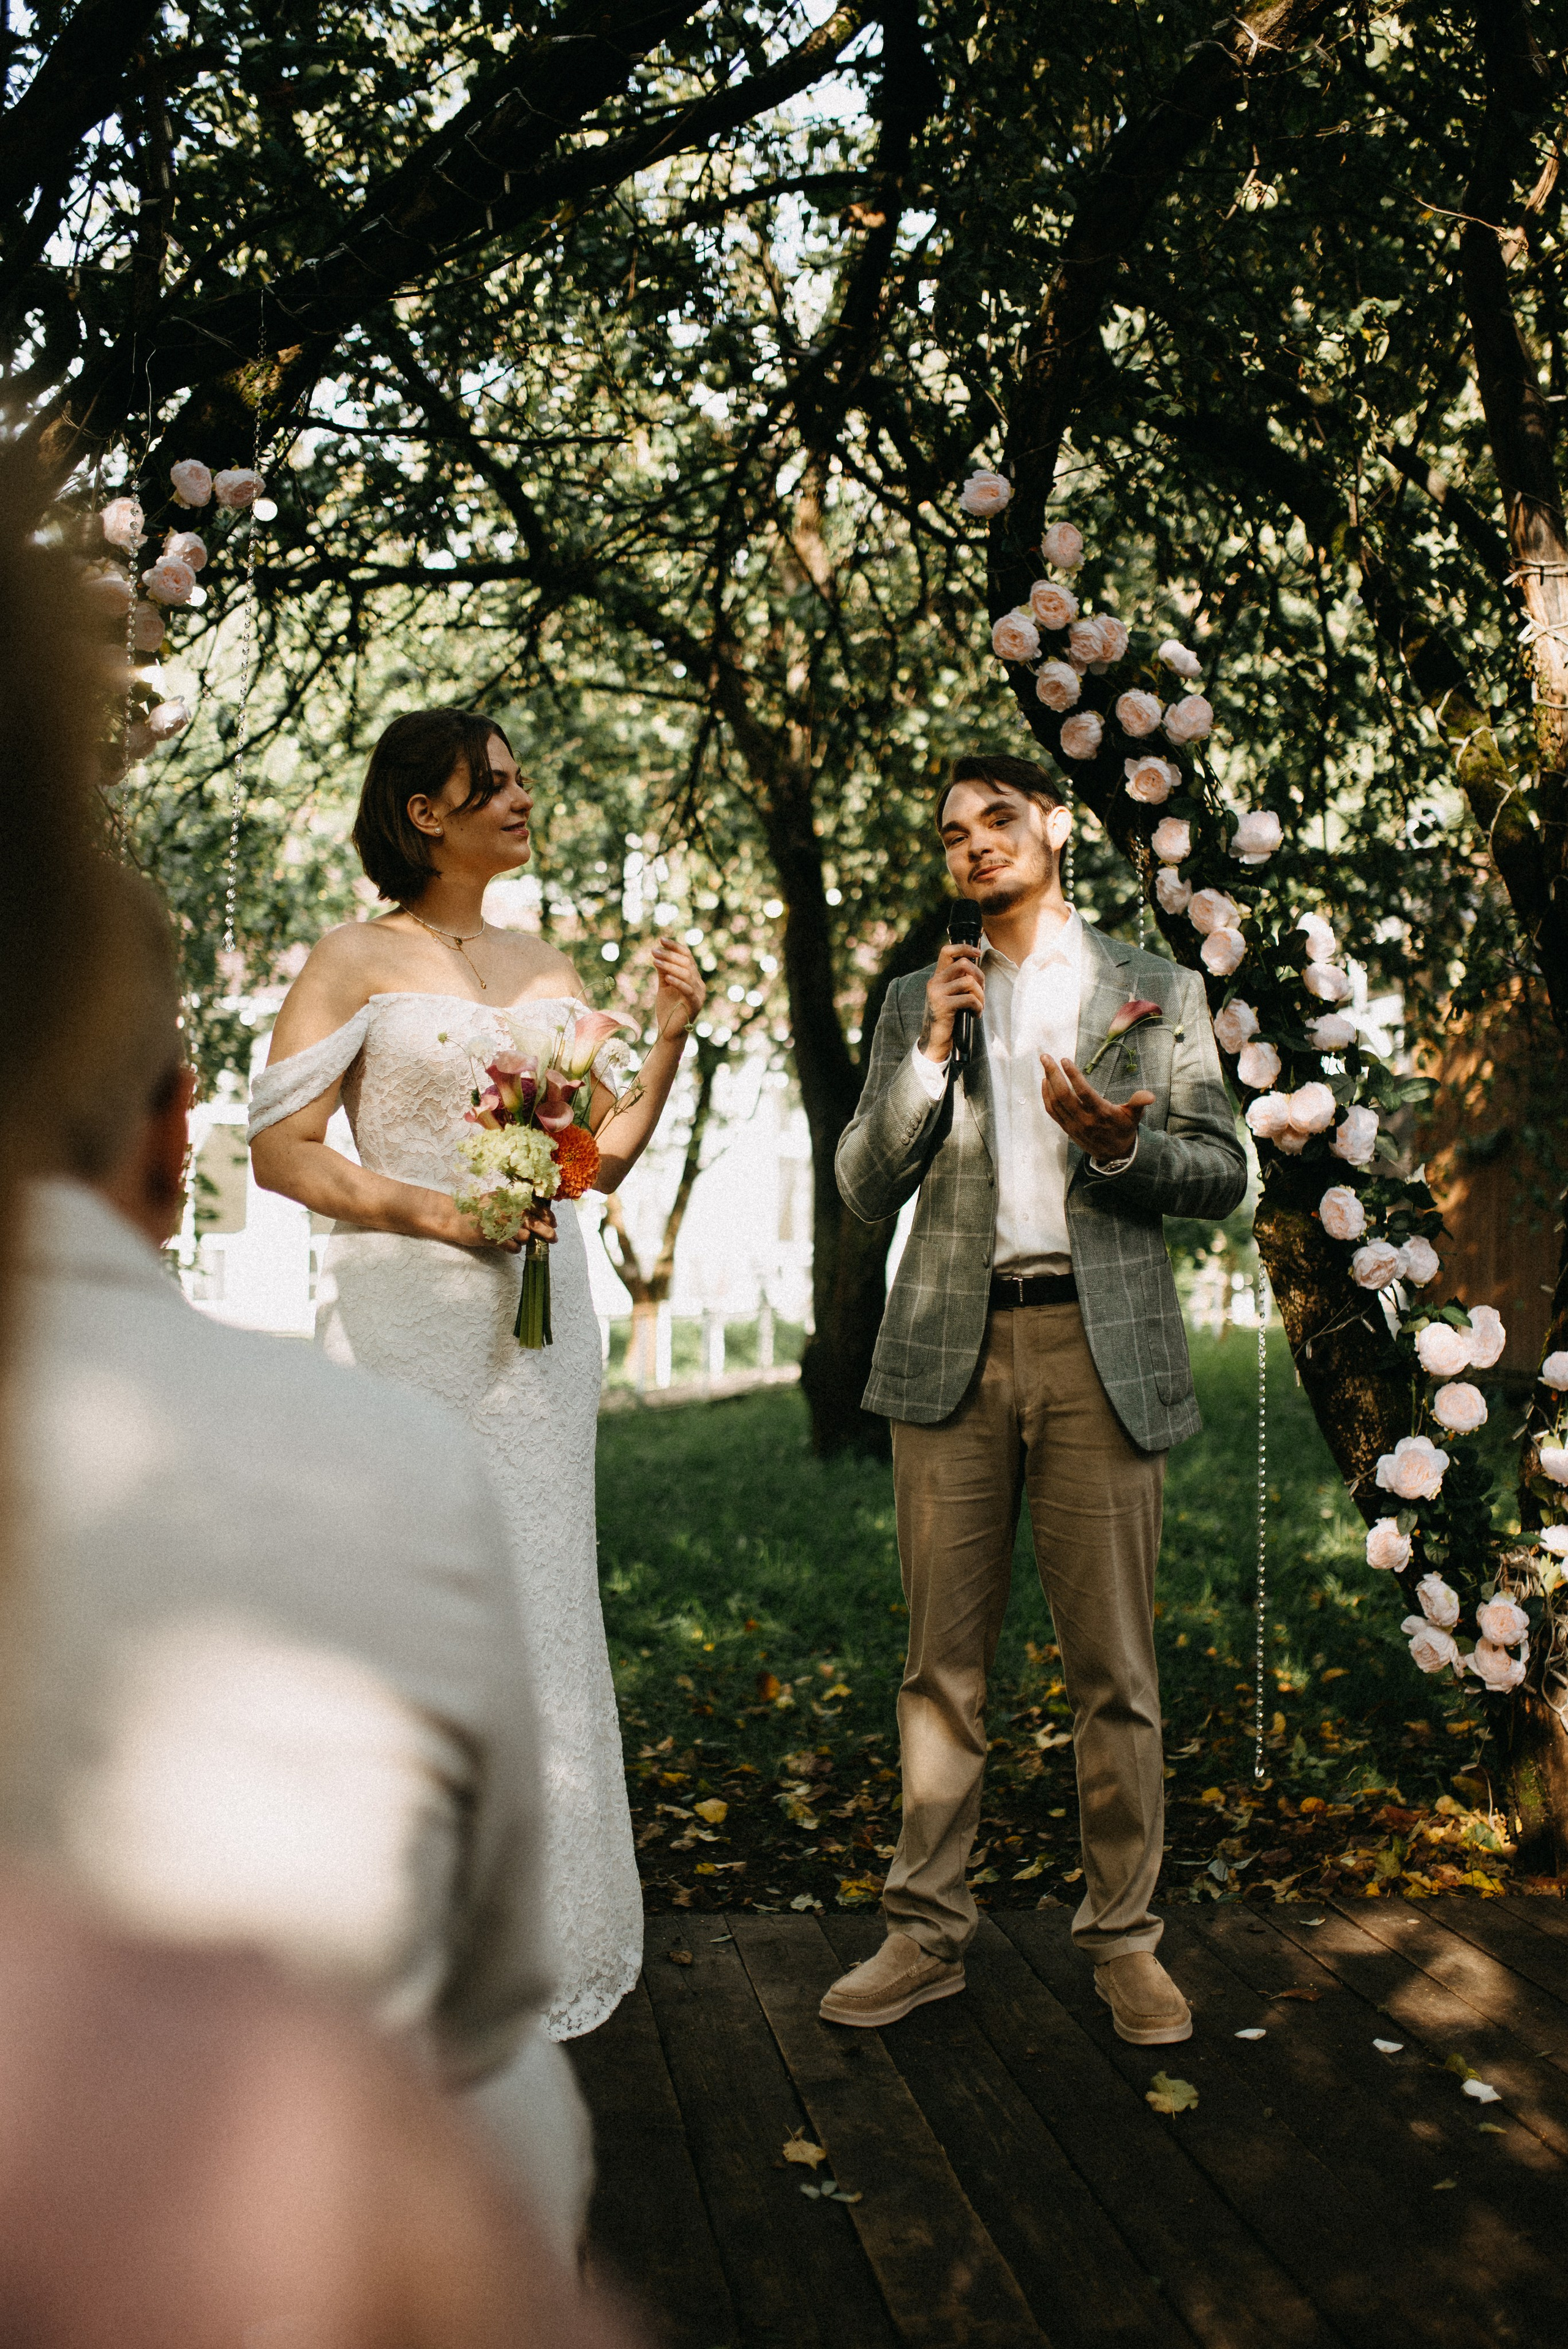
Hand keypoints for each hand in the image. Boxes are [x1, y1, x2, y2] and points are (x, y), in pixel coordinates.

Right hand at [430, 1196, 555, 1253]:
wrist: (454, 1216)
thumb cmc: (478, 1209)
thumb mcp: (499, 1199)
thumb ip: (517, 1204)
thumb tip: (541, 1214)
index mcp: (510, 1198)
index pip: (536, 1206)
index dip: (548, 1216)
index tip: (554, 1223)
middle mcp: (507, 1209)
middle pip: (535, 1223)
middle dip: (547, 1233)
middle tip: (554, 1239)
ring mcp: (500, 1224)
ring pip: (525, 1237)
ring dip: (524, 1241)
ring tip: (515, 1238)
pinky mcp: (493, 1238)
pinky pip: (513, 1248)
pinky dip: (513, 1249)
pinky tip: (508, 1245)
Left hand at [651, 937, 704, 1039]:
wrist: (669, 1032)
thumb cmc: (667, 1009)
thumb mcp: (663, 986)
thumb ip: (663, 971)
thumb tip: (658, 954)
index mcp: (693, 978)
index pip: (687, 956)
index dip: (675, 947)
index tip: (661, 940)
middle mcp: (698, 984)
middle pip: (686, 963)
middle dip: (669, 955)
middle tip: (654, 951)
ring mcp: (699, 994)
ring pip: (687, 974)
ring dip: (670, 966)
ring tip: (655, 961)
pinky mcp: (695, 1005)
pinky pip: (687, 990)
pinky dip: (677, 982)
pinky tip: (666, 977)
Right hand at [919, 942, 984, 1062]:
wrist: (935, 1041)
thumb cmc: (948, 1019)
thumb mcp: (951, 996)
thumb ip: (959, 982)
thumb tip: (977, 970)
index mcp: (937, 977)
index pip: (947, 951)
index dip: (964, 948)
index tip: (978, 953)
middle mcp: (934, 982)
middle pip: (964, 964)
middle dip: (980, 976)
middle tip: (981, 992)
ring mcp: (937, 993)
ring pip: (969, 982)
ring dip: (981, 995)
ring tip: (979, 1007)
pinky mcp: (943, 1006)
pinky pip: (970, 999)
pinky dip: (978, 1007)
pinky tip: (975, 1015)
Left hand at [1039, 1054, 1152, 1160]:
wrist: (1114, 1155)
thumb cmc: (1124, 1129)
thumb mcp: (1134, 1116)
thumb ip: (1139, 1102)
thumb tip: (1151, 1096)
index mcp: (1101, 1113)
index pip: (1084, 1093)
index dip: (1073, 1076)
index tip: (1064, 1060)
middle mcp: (1084, 1119)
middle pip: (1064, 1095)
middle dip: (1053, 1074)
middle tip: (1045, 1057)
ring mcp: (1073, 1124)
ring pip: (1055, 1102)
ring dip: (1048, 1082)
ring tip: (1045, 1064)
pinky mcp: (1066, 1128)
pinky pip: (1052, 1111)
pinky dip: (1046, 1096)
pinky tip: (1045, 1082)